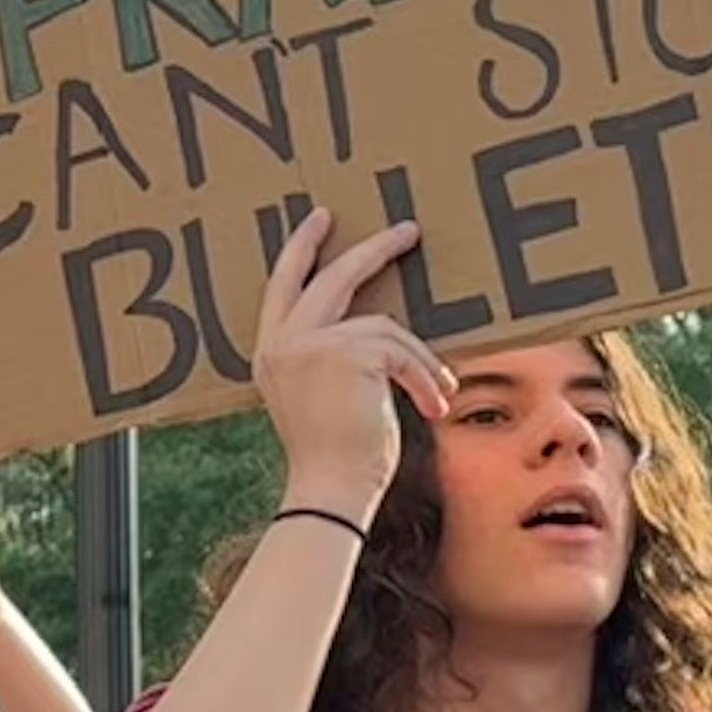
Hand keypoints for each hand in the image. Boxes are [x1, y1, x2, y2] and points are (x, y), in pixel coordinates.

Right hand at [252, 207, 445, 518]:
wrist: (331, 490)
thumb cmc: (336, 458)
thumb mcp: (324, 398)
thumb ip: (333, 359)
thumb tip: (380, 331)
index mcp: (271, 353)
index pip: (283, 286)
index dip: (302, 251)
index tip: (322, 220)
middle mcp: (282, 343)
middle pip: (333, 278)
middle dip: (374, 251)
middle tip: (407, 231)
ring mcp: (310, 345)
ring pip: (383, 326)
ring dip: (419, 360)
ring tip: (441, 389)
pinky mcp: (345, 353)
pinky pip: (400, 349)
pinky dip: (424, 376)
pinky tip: (433, 405)